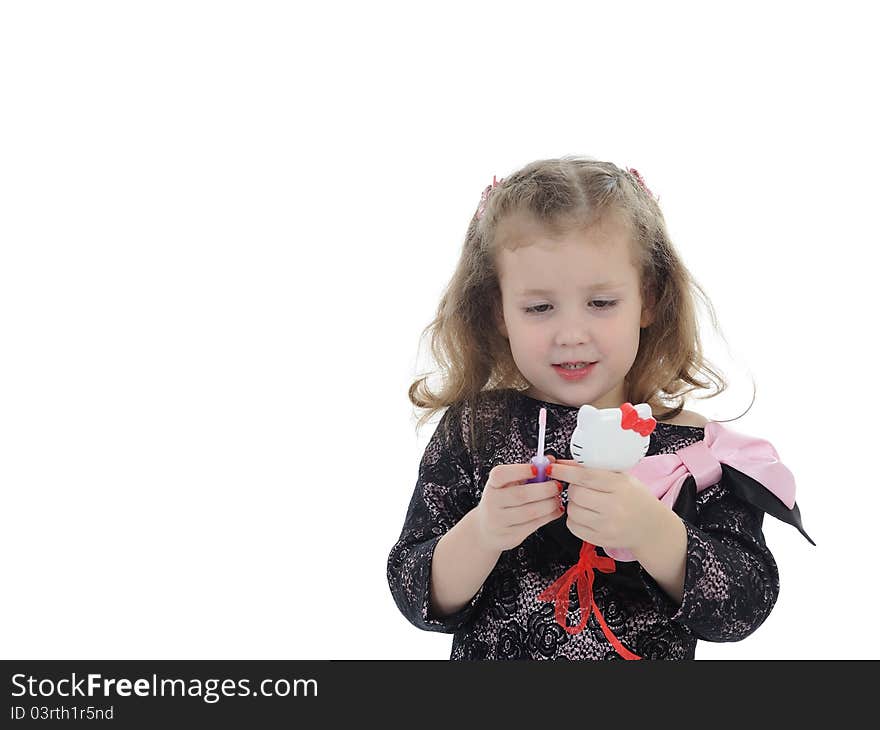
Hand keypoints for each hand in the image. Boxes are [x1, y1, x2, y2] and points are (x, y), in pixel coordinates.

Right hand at [474, 461, 564, 552]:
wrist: (485, 529)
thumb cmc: (501, 501)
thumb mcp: (509, 483)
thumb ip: (529, 471)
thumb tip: (550, 460)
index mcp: (493, 484)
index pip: (502, 474)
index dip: (520, 470)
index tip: (537, 469)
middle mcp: (493, 502)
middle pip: (521, 494)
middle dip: (545, 489)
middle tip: (557, 486)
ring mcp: (500, 520)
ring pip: (530, 512)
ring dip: (549, 504)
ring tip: (557, 499)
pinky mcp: (510, 536)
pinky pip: (534, 525)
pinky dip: (549, 516)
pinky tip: (555, 510)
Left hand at [548, 458, 663, 551]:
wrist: (651, 527)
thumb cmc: (635, 498)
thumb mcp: (621, 477)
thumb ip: (593, 469)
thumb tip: (563, 464)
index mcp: (620, 485)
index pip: (585, 476)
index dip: (564, 471)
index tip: (552, 468)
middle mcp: (615, 506)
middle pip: (575, 494)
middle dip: (572, 488)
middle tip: (582, 488)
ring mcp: (608, 526)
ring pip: (572, 511)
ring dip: (573, 504)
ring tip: (587, 503)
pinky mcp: (601, 540)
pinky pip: (573, 527)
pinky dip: (574, 519)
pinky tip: (587, 515)